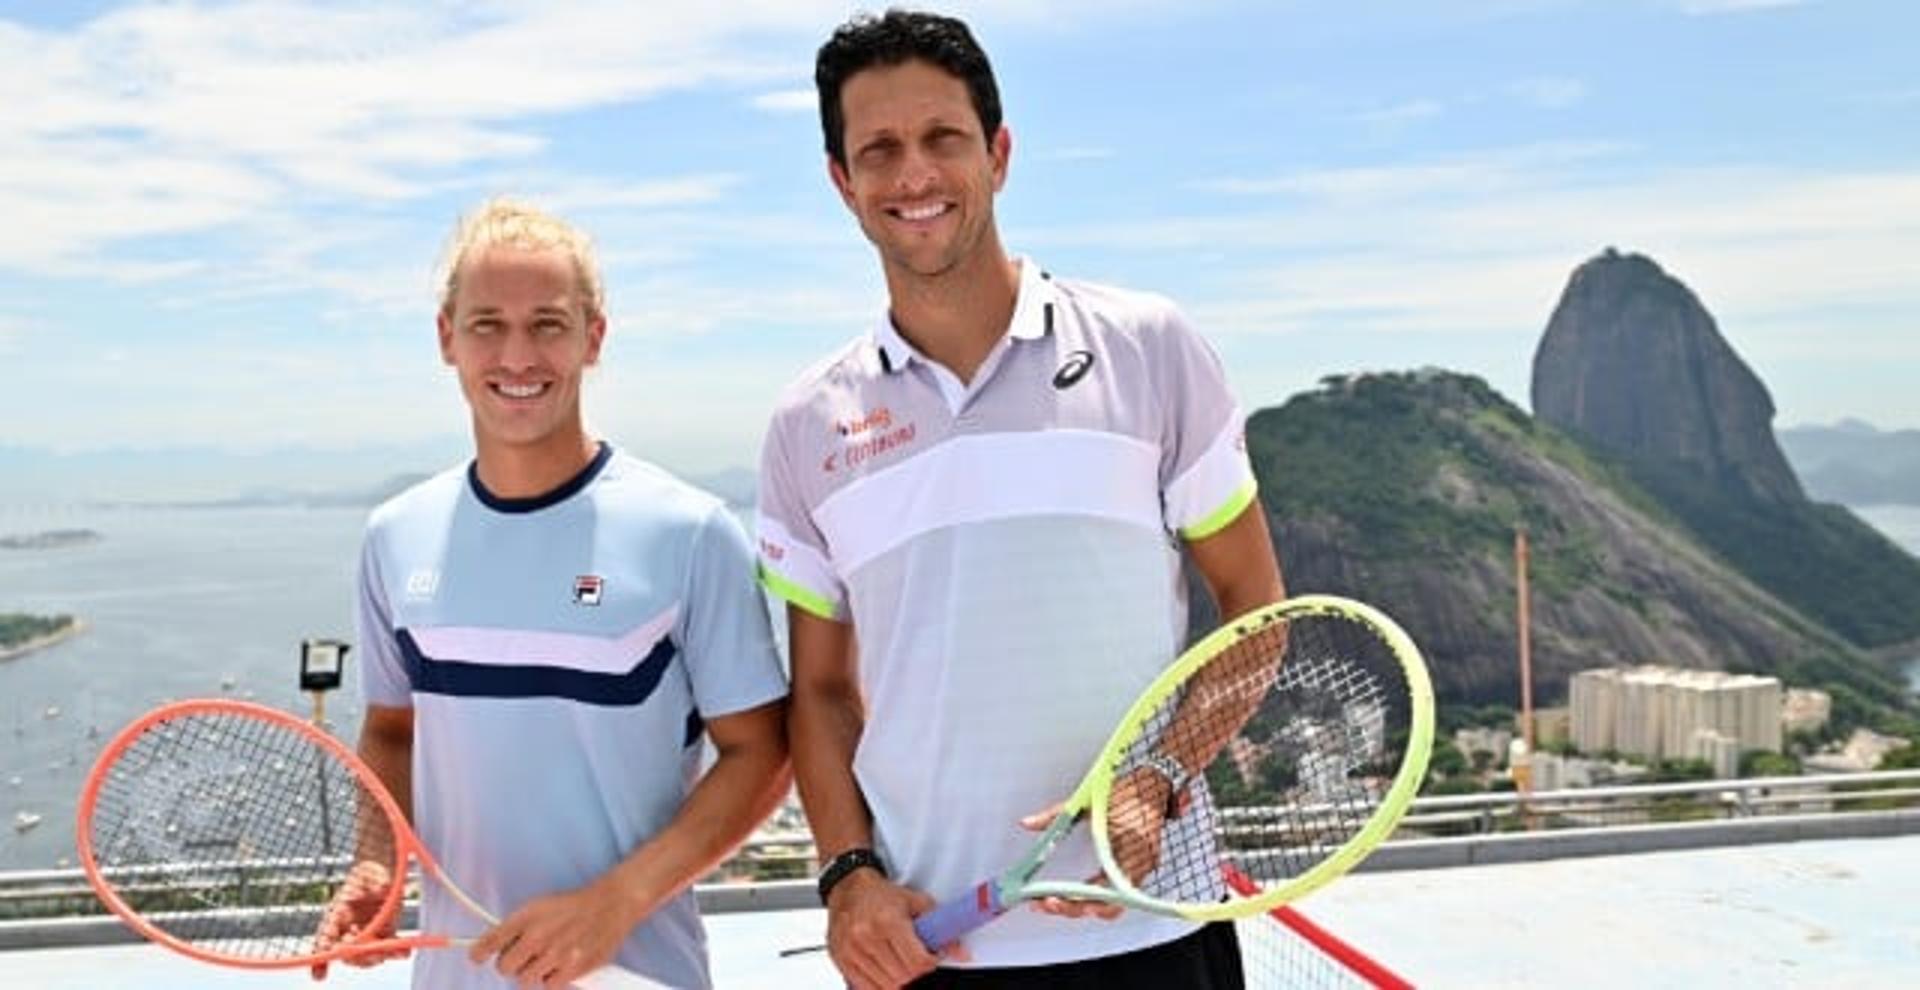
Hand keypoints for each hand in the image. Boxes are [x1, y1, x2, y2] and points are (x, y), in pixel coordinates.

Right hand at [311, 860, 404, 980]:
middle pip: (347, 953)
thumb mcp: (370, 875)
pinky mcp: (385, 933)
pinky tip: (404, 952)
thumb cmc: (370, 872)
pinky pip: (388, 948)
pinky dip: (396, 952)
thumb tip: (381, 889)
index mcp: (336, 916)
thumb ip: (375, 884)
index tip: (321, 971)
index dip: (321, 956)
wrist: (381, 871)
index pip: (325, 939)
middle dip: (357, 956)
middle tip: (372, 952)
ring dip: (377, 956)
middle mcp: (348, 929)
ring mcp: (367, 934)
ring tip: (391, 952)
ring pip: (367, 955)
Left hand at [469, 879, 634, 988]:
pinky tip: (560, 965)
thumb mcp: (539, 906)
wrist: (610, 905)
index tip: (477, 956)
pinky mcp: (572, 968)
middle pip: (504, 967)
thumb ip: (515, 927)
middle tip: (524, 956)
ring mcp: (555, 954)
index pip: (490, 942)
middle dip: (511, 963)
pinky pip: (548, 986)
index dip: (479, 953)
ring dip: (532, 972)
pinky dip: (552, 979)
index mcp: (526, 917)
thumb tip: (491, 948)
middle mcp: (537, 936)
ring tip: (547, 958)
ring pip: (525, 980)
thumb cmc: (572, 907)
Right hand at [826, 868, 958, 989]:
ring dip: (900, 979)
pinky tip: (885, 970)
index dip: (931, 963)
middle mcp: (866, 937)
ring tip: (901, 962)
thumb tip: (962, 953)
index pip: (918, 962)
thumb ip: (942, 928)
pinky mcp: (842, 961)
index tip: (932, 956)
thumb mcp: (916, 902)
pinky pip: (867, 988)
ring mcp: (851, 951)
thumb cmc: (881, 894)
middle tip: (918, 959)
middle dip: (917, 972)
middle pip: (903, 977)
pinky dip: (881, 984)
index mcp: (888, 921)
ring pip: (887, 986)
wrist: (847, 887)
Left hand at [1020, 775, 1169, 922]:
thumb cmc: (1129, 791)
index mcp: (1129, 845)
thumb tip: (1028, 823)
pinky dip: (1096, 897)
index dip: (1077, 900)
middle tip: (1045, 903)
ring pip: (1113, 903)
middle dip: (1074, 908)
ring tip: (1054, 901)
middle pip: (1108, 905)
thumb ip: (1056, 815)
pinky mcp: (1141, 869)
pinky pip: (1118, 892)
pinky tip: (1075, 894)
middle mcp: (1140, 864)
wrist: (1156, 785)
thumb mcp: (1088, 801)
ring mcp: (1143, 869)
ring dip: (1084, 906)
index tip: (1052, 899)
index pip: (1104, 889)